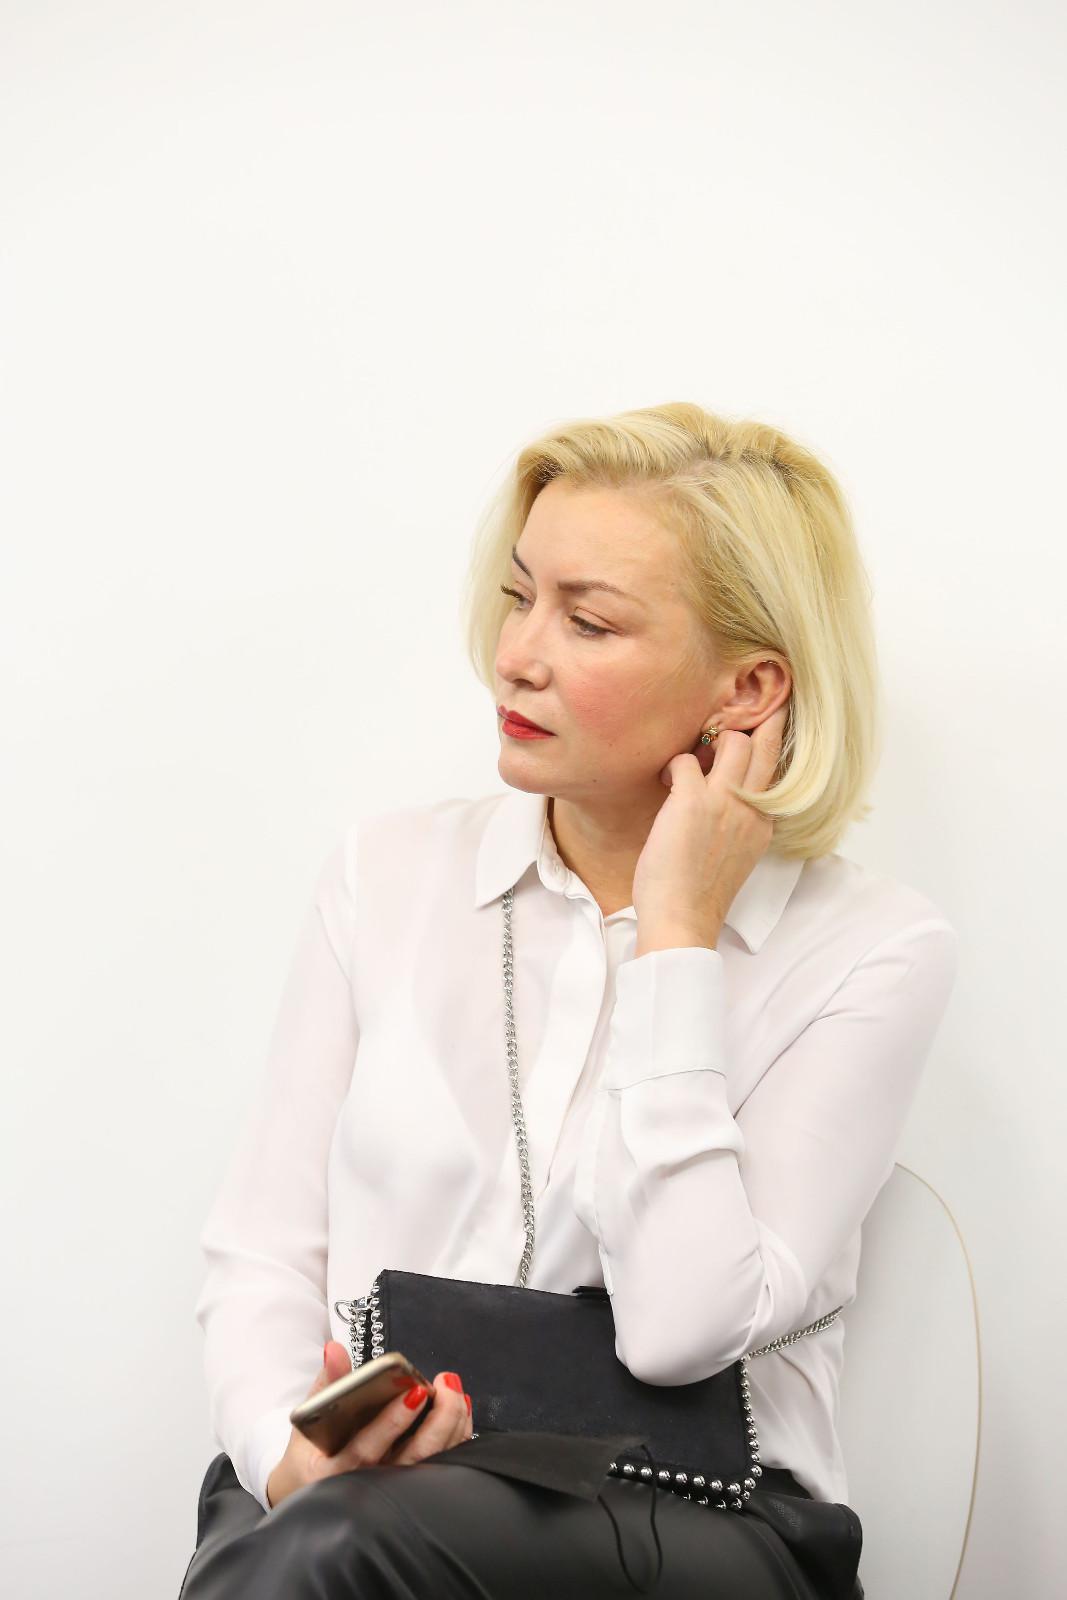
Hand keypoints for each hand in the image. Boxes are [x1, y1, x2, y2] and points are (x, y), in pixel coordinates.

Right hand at [266, 1341, 472, 1508]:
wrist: (317, 1483)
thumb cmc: (314, 1448)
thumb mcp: (310, 1417)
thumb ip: (326, 1383)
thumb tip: (334, 1350)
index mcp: (334, 1472)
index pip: (366, 1450)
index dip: (393, 1423)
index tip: (415, 1392)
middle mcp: (368, 1485)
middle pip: (412, 1458)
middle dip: (437, 1420)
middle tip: (446, 1385)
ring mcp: (394, 1488)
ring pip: (432, 1461)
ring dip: (451, 1423)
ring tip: (454, 1389)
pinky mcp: (414, 1482)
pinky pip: (442, 1461)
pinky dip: (456, 1434)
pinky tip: (461, 1407)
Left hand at [633, 706, 789, 953]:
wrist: (683, 919)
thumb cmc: (701, 894)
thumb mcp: (738, 855)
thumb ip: (741, 824)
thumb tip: (726, 800)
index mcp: (763, 822)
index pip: (777, 769)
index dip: (772, 738)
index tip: (771, 718)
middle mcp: (750, 808)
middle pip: (763, 745)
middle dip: (751, 723)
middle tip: (729, 715)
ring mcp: (723, 802)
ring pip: (733, 742)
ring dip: (711, 741)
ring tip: (694, 758)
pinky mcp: (691, 801)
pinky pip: (686, 759)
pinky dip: (674, 765)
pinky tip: (666, 782)